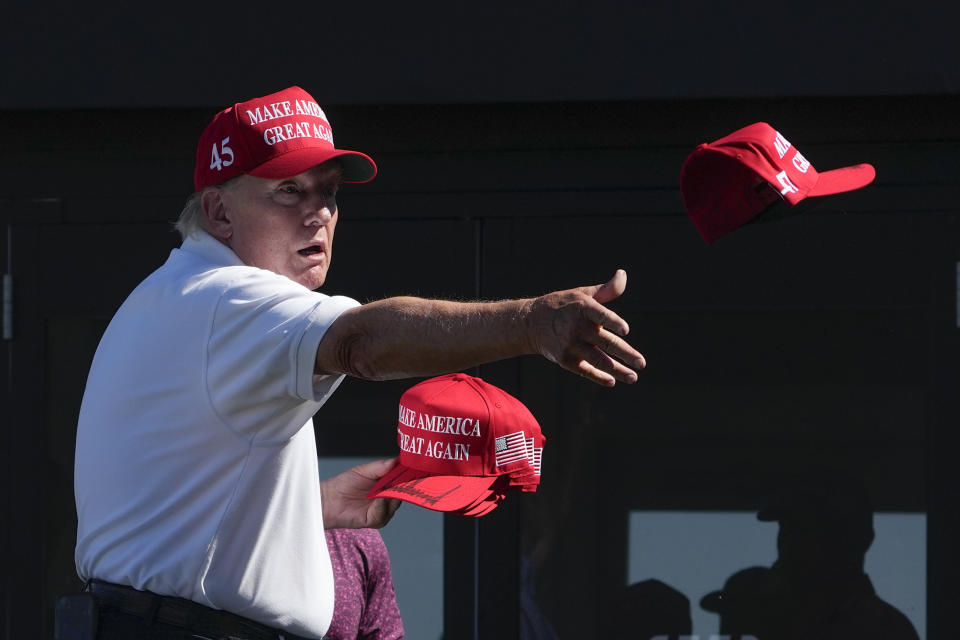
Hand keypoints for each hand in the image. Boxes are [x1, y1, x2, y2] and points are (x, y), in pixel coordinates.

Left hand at [320, 458, 402, 528]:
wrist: (329, 499)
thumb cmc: (344, 484)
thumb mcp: (364, 470)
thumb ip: (381, 466)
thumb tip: (396, 460)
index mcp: (387, 485)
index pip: (403, 480)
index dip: (408, 475)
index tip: (412, 469)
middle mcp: (387, 498)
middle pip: (403, 493)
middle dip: (404, 486)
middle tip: (404, 478)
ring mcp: (382, 510)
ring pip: (395, 504)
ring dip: (392, 495)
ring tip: (387, 487)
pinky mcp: (375, 520)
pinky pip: (383, 514)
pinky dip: (382, 505)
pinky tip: (379, 498)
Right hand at [523, 269, 645, 385]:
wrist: (531, 323)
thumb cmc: (564, 305)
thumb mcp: (583, 294)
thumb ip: (607, 290)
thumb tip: (622, 274)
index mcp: (583, 308)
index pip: (601, 315)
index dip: (613, 322)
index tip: (626, 330)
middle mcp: (576, 327)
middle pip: (605, 342)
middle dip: (625, 354)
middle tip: (641, 363)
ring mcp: (570, 345)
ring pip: (598, 360)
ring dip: (617, 370)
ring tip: (633, 377)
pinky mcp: (565, 359)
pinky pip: (585, 370)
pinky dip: (598, 377)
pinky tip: (612, 381)